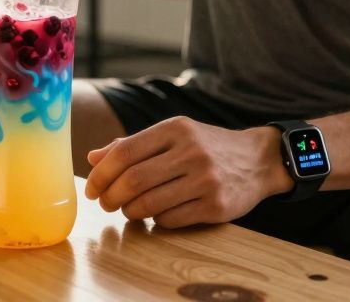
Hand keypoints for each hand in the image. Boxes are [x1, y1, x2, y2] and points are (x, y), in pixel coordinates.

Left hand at [83, 118, 291, 228]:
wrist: (259, 160)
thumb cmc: (206, 147)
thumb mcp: (173, 135)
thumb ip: (133, 145)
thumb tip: (93, 158)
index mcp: (175, 129)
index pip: (125, 152)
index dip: (101, 173)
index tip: (91, 188)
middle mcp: (190, 152)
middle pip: (134, 180)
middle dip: (111, 197)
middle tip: (105, 204)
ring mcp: (205, 180)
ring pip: (150, 204)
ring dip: (130, 211)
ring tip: (128, 210)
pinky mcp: (216, 206)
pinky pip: (170, 220)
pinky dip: (155, 221)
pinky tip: (156, 215)